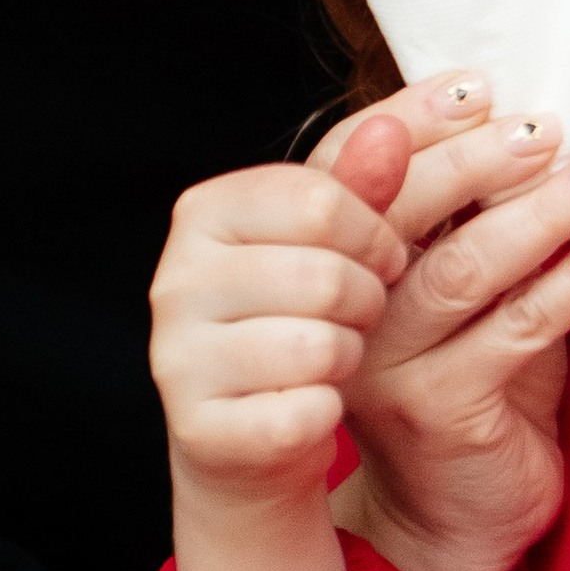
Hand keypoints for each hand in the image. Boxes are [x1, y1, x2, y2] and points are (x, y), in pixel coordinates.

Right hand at [151, 133, 412, 570]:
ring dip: (350, 356)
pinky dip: (329, 410)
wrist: (250, 443)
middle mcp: (176, 280)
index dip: (375, 231)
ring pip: (321, 346)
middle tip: (365, 313)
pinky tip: (315, 405)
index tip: (386, 256)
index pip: (318, 198)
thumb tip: (393, 127)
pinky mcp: (205, 431)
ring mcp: (180, 358)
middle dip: (368, 298)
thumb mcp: (329, 246)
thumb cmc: (296, 323)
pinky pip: (309, 411)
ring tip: (336, 356)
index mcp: (203, 213)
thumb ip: (364, 182)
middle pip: (326, 274)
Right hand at [329, 118, 569, 570]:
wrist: (452, 525)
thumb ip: (477, 221)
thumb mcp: (466, 298)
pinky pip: (520, 327)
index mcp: (345, 268)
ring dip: (548, 210)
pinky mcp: (443, 408)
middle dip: (481, 156)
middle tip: (551, 120)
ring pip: (468, 267)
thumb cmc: (471, 394)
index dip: (414, 122)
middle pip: (408, 211)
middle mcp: (353, 312)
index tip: (476, 82)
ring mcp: (389, 364)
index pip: (362, 174)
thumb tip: (545, 126)